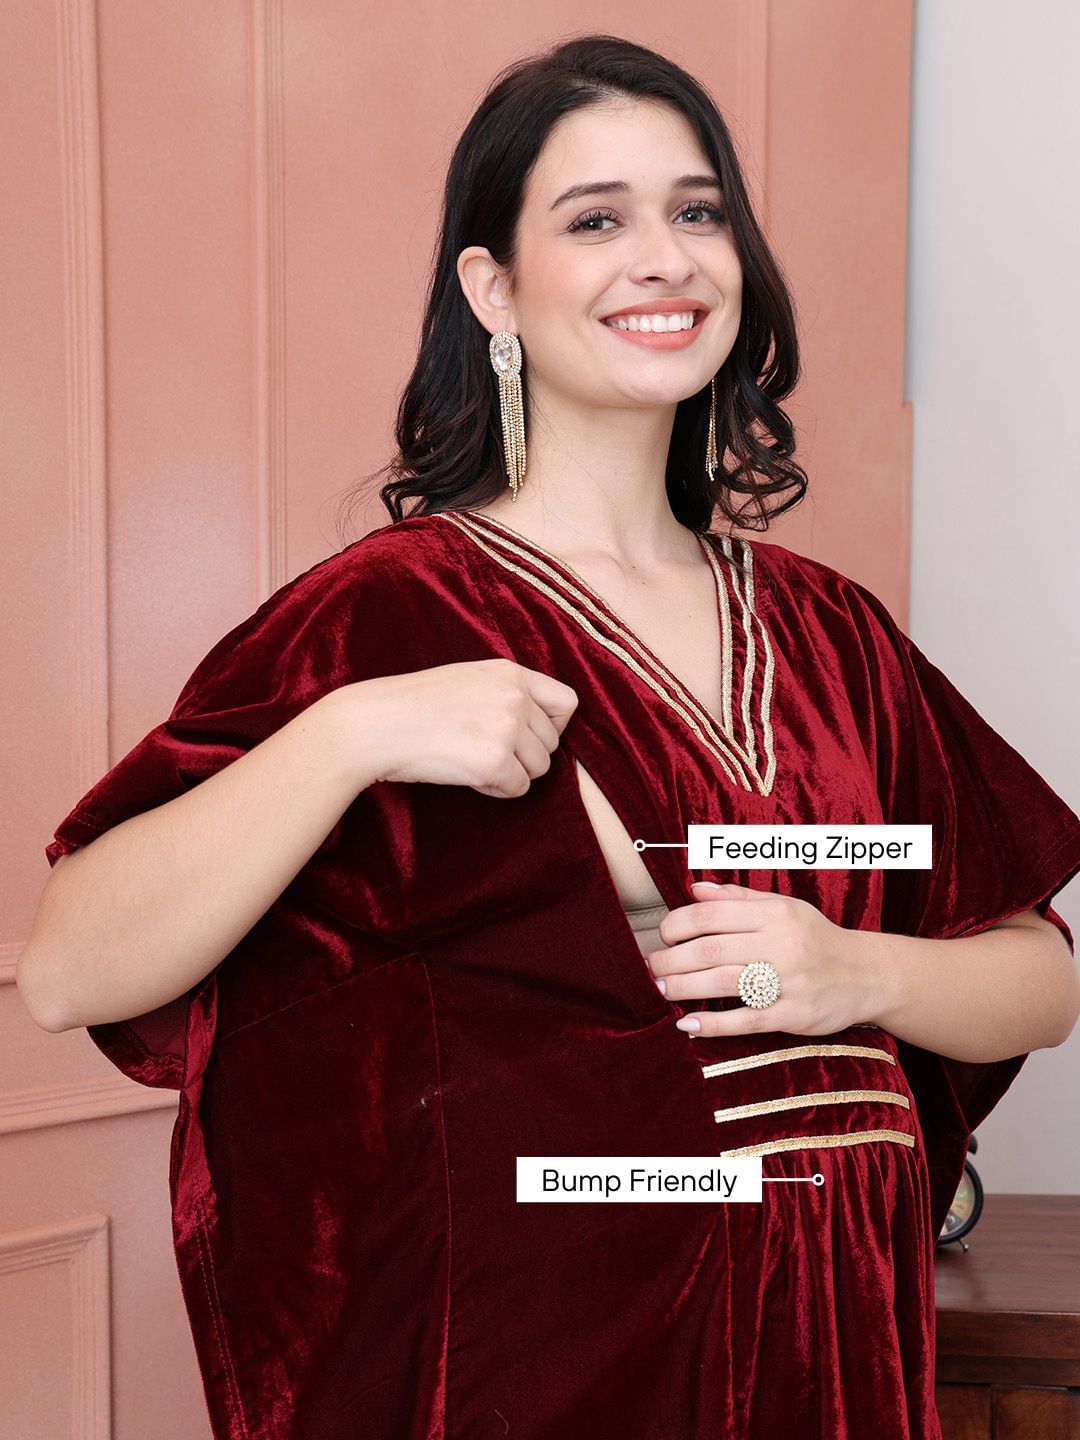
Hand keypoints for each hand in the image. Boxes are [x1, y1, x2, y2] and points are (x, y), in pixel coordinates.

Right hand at [334, 659, 578, 797]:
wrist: (375, 725)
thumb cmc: (412, 706)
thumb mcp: (467, 679)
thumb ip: (505, 694)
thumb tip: (539, 727)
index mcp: (510, 673)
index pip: (567, 703)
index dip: (553, 726)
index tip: (527, 736)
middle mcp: (515, 697)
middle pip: (552, 743)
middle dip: (525, 756)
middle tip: (486, 754)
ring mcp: (507, 728)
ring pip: (539, 768)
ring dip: (512, 774)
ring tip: (474, 763)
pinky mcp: (494, 761)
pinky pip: (519, 789)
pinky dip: (497, 790)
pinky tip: (469, 776)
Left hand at [646, 880, 874, 1037]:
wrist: (867, 975)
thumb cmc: (815, 938)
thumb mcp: (784, 908)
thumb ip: (738, 898)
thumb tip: (694, 889)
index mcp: (774, 913)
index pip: (711, 914)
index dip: (677, 925)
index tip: (662, 937)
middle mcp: (781, 943)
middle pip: (710, 949)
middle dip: (671, 960)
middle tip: (651, 968)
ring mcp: (789, 980)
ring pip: (723, 983)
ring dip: (683, 988)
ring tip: (660, 990)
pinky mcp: (795, 1014)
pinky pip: (746, 1020)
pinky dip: (712, 1024)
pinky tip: (687, 1025)